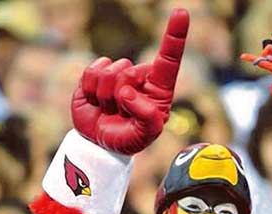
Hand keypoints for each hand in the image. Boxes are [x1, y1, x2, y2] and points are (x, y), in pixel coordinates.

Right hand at [71, 8, 188, 154]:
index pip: (168, 61)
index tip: (181, 13)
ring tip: (109, 109)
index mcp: (158, 89)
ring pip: (109, 71)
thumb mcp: (146, 135)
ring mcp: (117, 74)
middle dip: (120, 96)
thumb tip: (127, 92)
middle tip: (120, 113)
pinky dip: (90, 91)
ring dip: (106, 97)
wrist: (101, 143)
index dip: (174, 37)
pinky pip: (90, 72)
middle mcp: (139, 77)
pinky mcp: (95, 75)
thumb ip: (146, 117)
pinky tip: (96, 101)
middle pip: (130, 70)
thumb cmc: (129, 139)